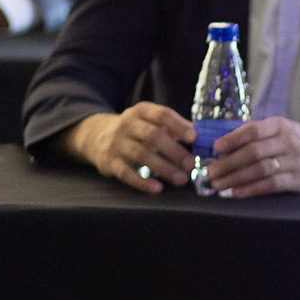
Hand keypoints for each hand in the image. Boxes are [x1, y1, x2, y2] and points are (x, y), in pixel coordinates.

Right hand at [64, 104, 195, 193]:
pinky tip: (157, 188)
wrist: (97, 136)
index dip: (178, 125)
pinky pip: (126, 173)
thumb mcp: (151, 121)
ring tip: (181, 179)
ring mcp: (116, 143)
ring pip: (141, 155)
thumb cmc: (136, 130)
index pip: (162, 114)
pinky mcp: (109, 162)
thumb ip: (174, 127)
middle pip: (153, 135)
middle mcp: (127, 124)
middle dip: (174, 150)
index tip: (194, 138)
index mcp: (142, 111)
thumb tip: (201, 135)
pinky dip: (142, 182)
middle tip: (191, 164)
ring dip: (163, 168)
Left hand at [206, 118, 299, 196]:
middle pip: (254, 152)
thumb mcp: (281, 130)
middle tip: (211, 172)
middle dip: (229, 163)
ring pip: (260, 170)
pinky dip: (252, 189)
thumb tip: (222, 147)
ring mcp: (295, 161)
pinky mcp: (299, 180)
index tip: (215, 148)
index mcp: (280, 125)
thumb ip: (256, 136)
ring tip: (219, 185)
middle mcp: (288, 142)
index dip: (233, 139)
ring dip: (236, 178)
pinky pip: (272, 185)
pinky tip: (237, 192)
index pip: (253, 131)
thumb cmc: (297, 141)